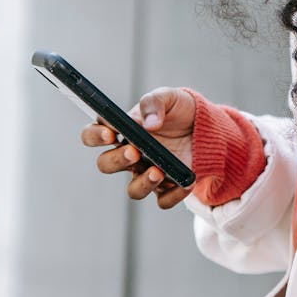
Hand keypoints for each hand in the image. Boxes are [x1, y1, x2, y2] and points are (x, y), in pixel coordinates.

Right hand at [81, 87, 195, 208]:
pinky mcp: (168, 186)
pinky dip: (174, 194)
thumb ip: (154, 102)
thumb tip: (150, 124)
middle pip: (106, 165)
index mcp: (121, 130)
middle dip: (116, 161)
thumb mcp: (168, 97)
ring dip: (143, 183)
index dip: (94, 136)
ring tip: (158, 171)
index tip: (109, 133)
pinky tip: (186, 181)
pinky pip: (164, 200)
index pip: (92, 134)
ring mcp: (147, 171)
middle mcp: (130, 154)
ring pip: (133, 190)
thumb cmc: (178, 109)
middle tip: (133, 152)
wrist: (204, 124)